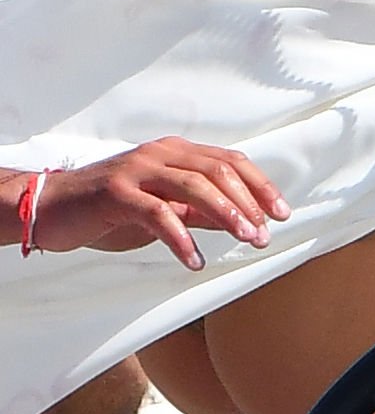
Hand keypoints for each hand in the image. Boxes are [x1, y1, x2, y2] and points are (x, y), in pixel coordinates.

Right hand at [35, 136, 290, 268]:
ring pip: (193, 185)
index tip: (281, 213)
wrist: (54, 207)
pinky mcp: (117, 193)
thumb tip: (238, 220)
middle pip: (218, 170)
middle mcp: (159, 154)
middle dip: (249, 202)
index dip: (260, 185)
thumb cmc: (111, 209)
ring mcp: (137, 170)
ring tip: (247, 239)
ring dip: (226, 213)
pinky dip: (180, 239)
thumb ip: (197, 210)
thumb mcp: (163, 208)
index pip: (228, 162)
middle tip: (265, 234)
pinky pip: (157, 214)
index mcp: (174, 153)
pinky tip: (195, 261)